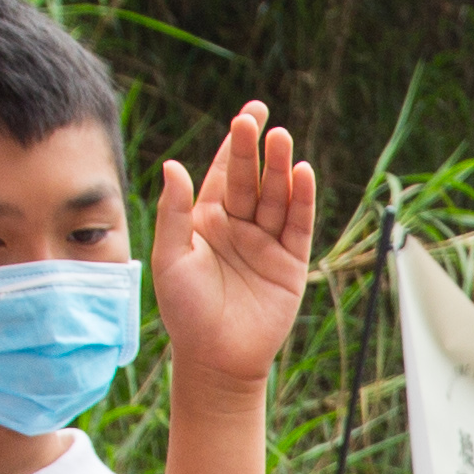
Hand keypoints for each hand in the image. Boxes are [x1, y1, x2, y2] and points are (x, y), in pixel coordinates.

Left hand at [157, 104, 317, 389]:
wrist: (215, 359)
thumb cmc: (185, 310)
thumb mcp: (169, 257)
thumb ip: (173, 212)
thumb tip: (173, 166)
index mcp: (208, 219)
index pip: (225, 172)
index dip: (235, 143)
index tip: (246, 114)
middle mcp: (239, 225)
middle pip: (252, 179)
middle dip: (256, 150)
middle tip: (260, 122)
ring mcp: (267, 242)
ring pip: (277, 196)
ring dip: (281, 169)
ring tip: (283, 140)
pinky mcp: (290, 262)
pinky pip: (299, 224)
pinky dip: (302, 199)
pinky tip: (303, 174)